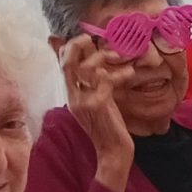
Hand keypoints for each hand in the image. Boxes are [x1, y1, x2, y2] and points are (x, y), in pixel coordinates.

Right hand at [59, 34, 135, 191]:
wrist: (113, 152)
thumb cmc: (109, 127)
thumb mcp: (99, 102)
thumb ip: (95, 85)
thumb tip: (100, 67)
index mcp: (72, 95)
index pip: (62, 66)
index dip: (69, 49)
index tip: (84, 39)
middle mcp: (74, 97)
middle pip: (66, 63)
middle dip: (76, 46)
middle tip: (89, 38)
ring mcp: (83, 101)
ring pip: (86, 68)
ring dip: (103, 57)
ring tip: (120, 56)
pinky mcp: (97, 105)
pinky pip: (104, 80)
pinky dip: (119, 74)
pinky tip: (130, 73)